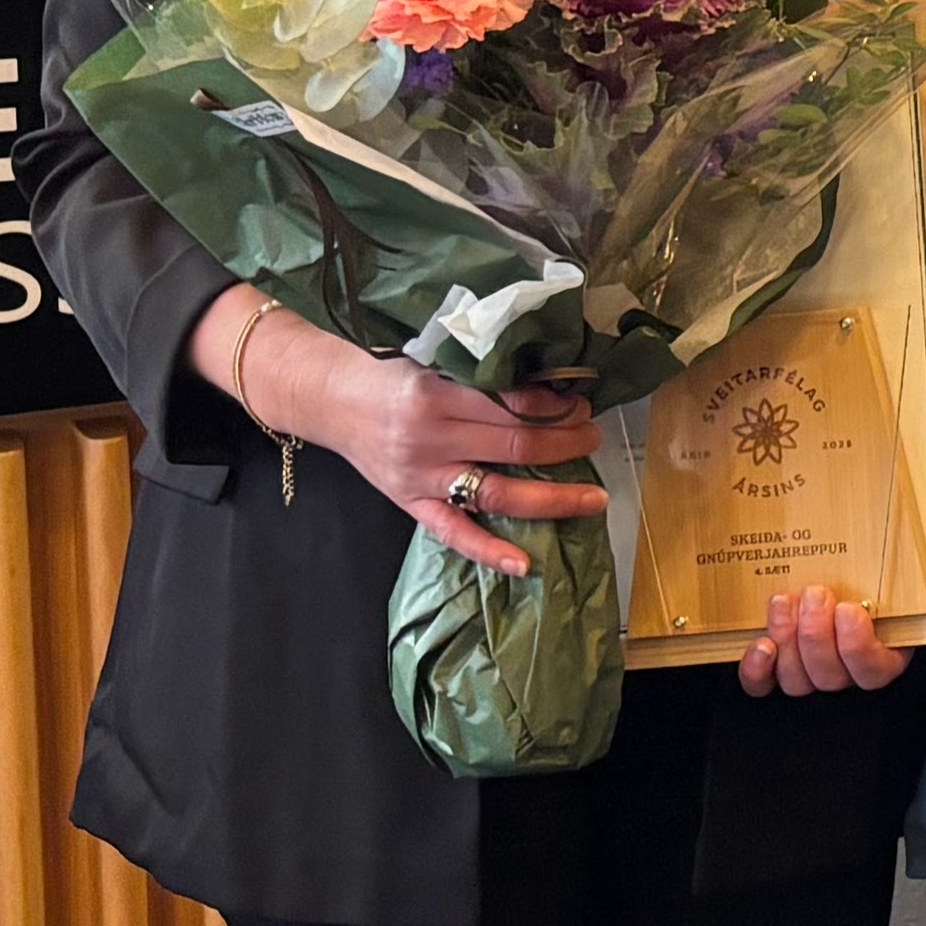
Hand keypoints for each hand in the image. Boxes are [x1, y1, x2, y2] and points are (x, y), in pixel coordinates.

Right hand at [206, 283, 600, 577]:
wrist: (331, 399)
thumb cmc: (391, 374)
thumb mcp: (435, 361)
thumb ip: (483, 376)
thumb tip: (550, 386)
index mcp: (438, 396)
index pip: (514, 406)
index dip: (557, 408)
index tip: (581, 403)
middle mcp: (430, 440)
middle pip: (516, 448)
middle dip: (567, 443)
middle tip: (594, 437)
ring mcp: (420, 478)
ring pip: (498, 493)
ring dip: (553, 497)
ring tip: (593, 496)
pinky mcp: (410, 504)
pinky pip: (454, 534)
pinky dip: (489, 551)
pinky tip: (525, 564)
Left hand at [735, 582, 911, 699]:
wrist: (830, 588)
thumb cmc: (863, 583)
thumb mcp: (885, 581)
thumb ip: (889, 577)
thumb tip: (905, 542)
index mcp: (882, 657)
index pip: (874, 670)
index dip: (858, 645)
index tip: (849, 609)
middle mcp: (845, 674)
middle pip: (830, 676)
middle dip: (817, 633)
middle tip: (815, 594)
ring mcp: (809, 677)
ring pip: (797, 681)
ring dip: (788, 638)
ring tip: (784, 602)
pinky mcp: (775, 673)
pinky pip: (764, 685)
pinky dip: (758, 669)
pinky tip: (761, 645)